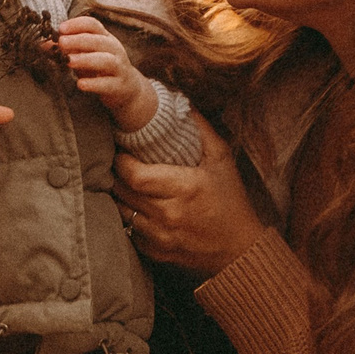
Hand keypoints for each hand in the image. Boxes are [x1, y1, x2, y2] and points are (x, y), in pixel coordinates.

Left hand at [58, 16, 156, 132]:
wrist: (127, 90)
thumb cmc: (101, 69)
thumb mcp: (84, 56)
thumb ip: (66, 50)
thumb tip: (42, 45)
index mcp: (104, 38)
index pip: (93, 25)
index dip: (77, 24)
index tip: (60, 28)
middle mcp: (114, 49)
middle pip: (98, 40)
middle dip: (79, 40)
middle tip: (61, 43)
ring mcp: (119, 68)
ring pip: (105, 60)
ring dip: (86, 59)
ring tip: (69, 62)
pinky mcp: (119, 86)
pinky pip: (107, 84)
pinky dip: (94, 84)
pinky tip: (80, 84)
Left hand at [115, 113, 266, 276]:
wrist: (239, 250)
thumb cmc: (231, 200)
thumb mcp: (222, 159)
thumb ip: (201, 129)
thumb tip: (180, 100)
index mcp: (185, 188)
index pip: (135, 175)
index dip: (121, 161)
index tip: (121, 150)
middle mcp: (169, 215)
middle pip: (122, 191)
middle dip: (115, 174)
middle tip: (117, 161)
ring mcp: (161, 237)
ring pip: (121, 210)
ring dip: (118, 194)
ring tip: (123, 180)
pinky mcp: (155, 252)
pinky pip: (129, 230)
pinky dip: (128, 215)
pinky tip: (135, 204)